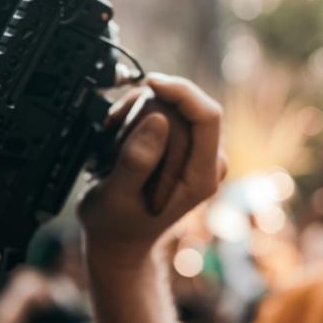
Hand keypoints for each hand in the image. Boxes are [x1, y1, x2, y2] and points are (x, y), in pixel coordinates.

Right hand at [78, 74, 226, 267]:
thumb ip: (136, 161)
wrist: (118, 239)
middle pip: (190, 107)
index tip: (150, 83)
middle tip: (115, 126)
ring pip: (177, 107)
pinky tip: (120, 134)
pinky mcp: (184, 148)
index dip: (181, 91)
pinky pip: (168, 113)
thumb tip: (159, 119)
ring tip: (114, 138)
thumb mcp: (116, 195)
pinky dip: (141, 114)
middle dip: (151, 104)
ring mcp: (197, 155)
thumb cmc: (115, 224)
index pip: (207, 116)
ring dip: (142, 110)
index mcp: (201, 178)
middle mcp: (208, 163)